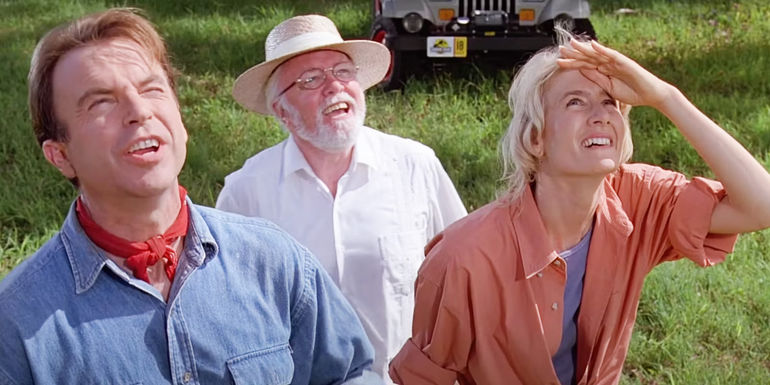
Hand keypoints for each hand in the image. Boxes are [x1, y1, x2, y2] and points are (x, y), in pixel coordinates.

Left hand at [557, 39, 673, 108]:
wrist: (650, 95)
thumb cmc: (631, 92)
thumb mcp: (608, 87)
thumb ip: (596, 78)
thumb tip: (581, 70)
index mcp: (603, 70)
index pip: (584, 65)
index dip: (571, 63)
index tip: (557, 62)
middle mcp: (608, 63)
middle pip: (588, 57)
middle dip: (574, 54)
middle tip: (560, 49)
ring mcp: (616, 62)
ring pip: (597, 53)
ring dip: (584, 48)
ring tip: (572, 44)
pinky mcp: (625, 62)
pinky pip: (612, 55)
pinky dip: (602, 49)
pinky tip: (593, 45)